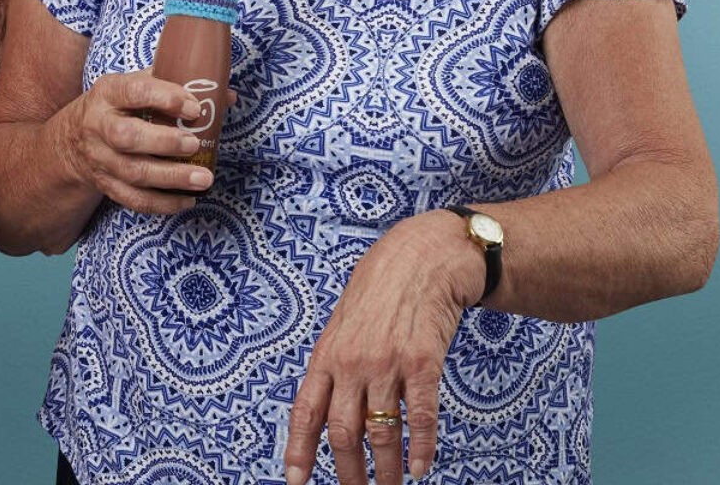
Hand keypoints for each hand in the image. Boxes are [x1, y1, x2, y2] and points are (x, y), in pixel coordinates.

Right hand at [53, 70, 216, 213]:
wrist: (73, 140)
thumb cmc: (118, 107)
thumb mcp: (136, 86)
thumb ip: (176, 87)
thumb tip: (226, 97)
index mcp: (108, 92)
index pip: (134, 91)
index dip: (165, 98)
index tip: (194, 108)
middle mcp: (99, 125)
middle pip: (126, 137)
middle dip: (165, 142)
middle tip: (194, 144)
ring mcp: (100, 158)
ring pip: (133, 173)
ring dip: (171, 178)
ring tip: (204, 178)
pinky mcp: (106, 185)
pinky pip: (133, 199)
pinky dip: (162, 203)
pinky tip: (187, 199)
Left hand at [283, 212, 482, 484]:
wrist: (422, 256)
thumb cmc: (381, 288)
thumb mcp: (344, 322)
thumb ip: (335, 363)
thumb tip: (327, 408)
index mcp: (327, 354)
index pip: (306, 411)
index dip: (299, 449)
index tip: (295, 481)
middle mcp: (352, 362)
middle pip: (343, 432)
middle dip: (348, 473)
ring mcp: (387, 363)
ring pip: (381, 432)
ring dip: (386, 470)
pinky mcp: (423, 362)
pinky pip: (420, 416)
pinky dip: (421, 448)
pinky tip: (420, 468)